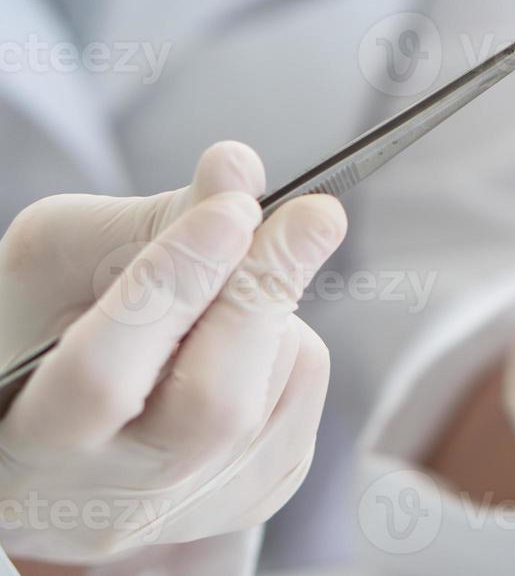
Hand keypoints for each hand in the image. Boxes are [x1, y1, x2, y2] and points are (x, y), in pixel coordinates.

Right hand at [0, 142, 346, 562]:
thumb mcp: (57, 263)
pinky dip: (290, 353)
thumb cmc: (42, 330)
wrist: (50, 434)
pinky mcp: (247, 501)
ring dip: (274, 315)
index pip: (105, 373)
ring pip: (269, 399)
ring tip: (235, 283)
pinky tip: (248, 336)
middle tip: (314, 212)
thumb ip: (143, 220)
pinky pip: (301, 412)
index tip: (233, 208)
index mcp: (33, 437)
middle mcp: (109, 497)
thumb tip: (237, 170)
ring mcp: (184, 511)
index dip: (174, 285)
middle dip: (265, 295)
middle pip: (212, 407)